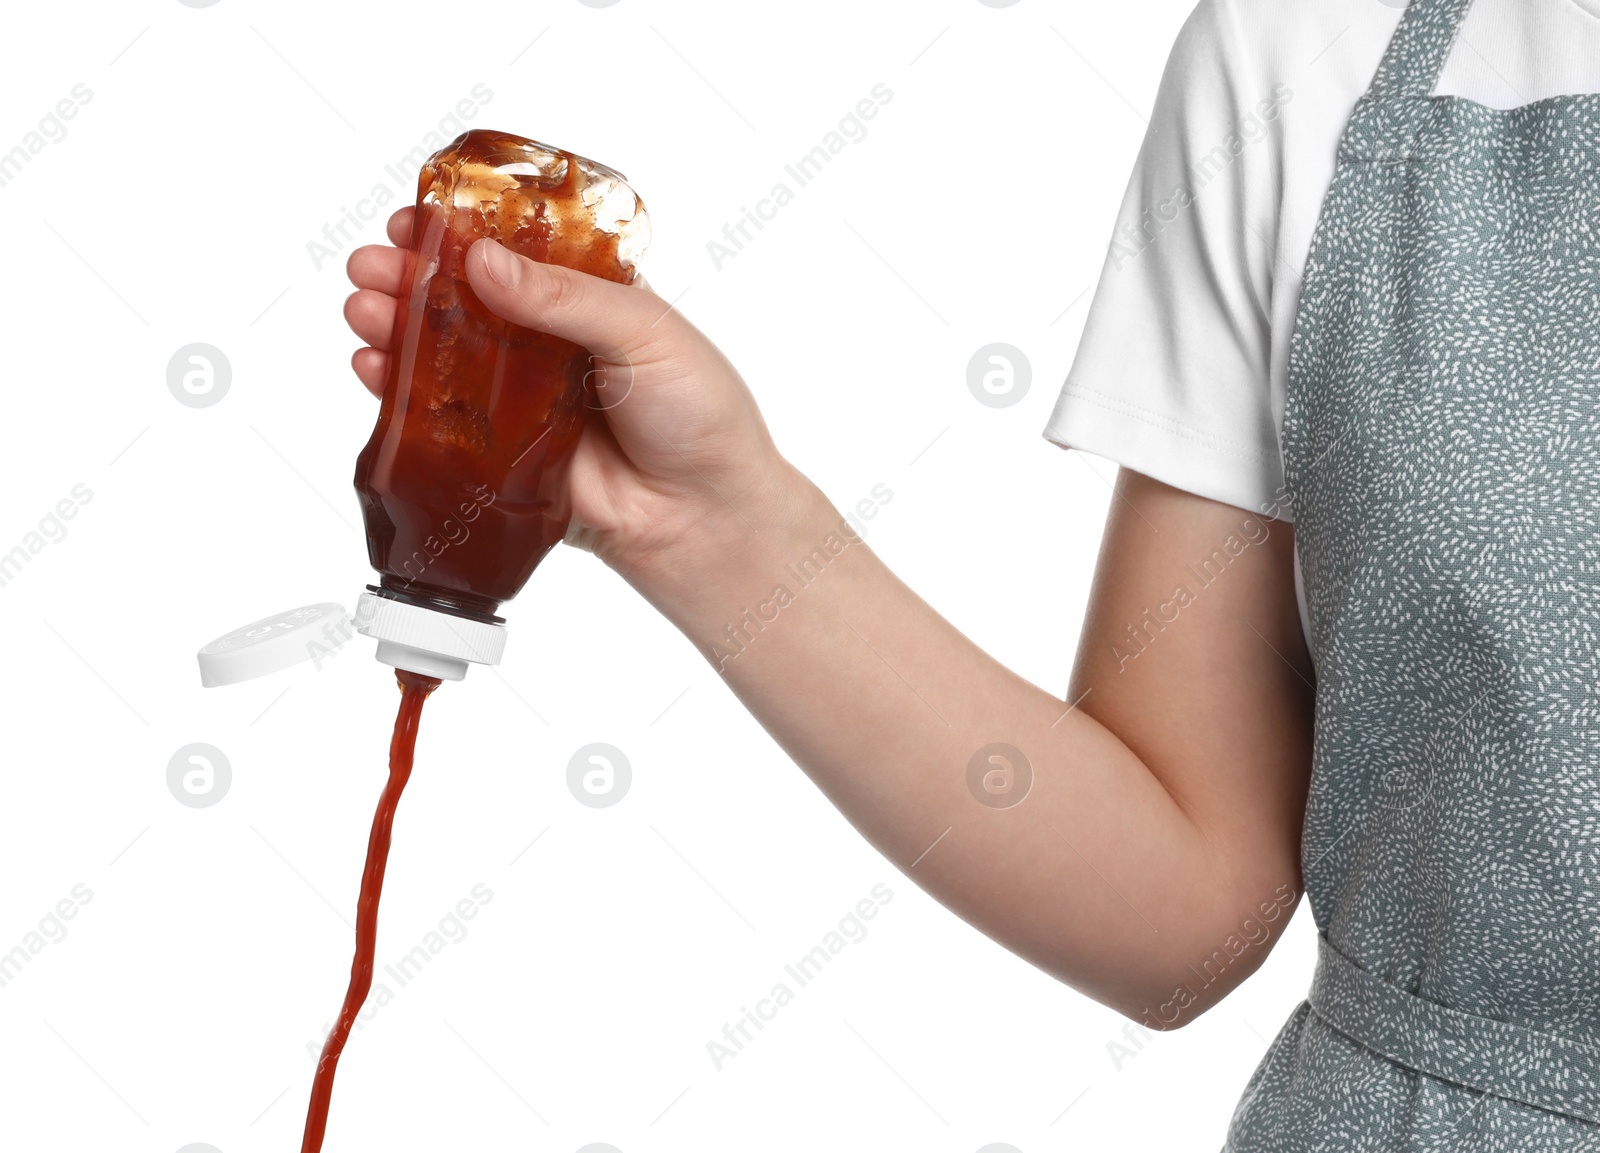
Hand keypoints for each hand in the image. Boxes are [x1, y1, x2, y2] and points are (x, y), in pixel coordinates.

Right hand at [344, 207, 794, 578]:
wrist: (706, 516)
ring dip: (394, 327)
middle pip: (464, 301)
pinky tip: (373, 368)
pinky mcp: (500, 456)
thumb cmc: (700, 414)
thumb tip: (483, 260)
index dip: (462, 233)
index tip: (418, 218)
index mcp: (589, 300)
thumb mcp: (643, 332)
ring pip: (442, 357)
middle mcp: (547, 345)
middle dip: (410, 278)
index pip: (515, 253)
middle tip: (372, 264)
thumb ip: (563, 298)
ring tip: (363, 308)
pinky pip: (441, 423)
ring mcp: (519, 401)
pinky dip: (399, 394)